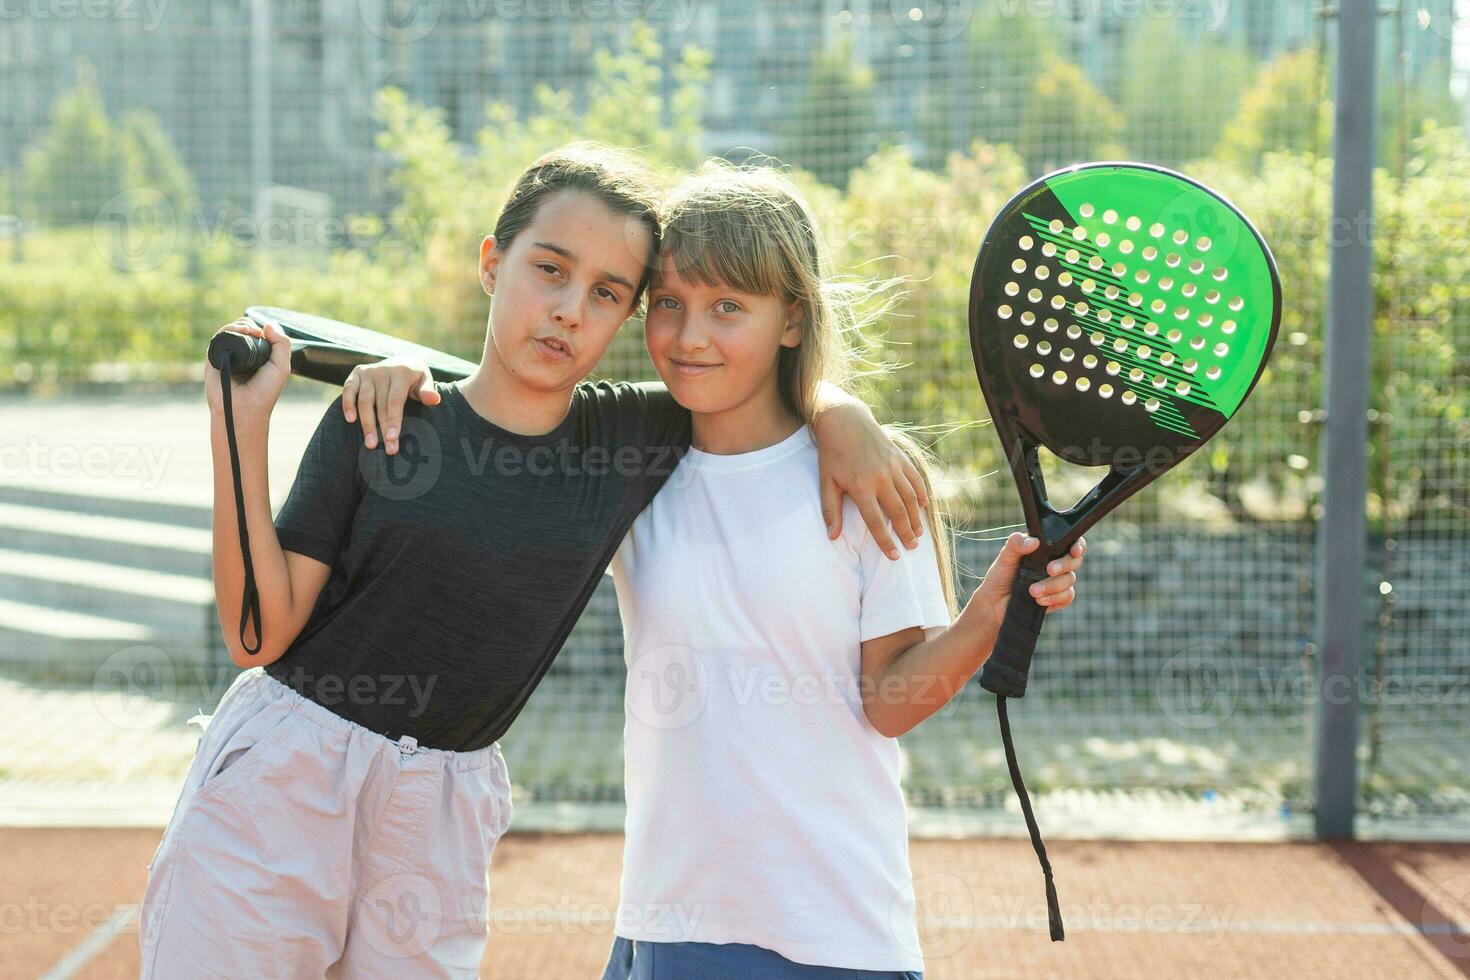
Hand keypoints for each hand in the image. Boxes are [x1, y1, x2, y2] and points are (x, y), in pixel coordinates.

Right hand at [204, 315, 290, 422]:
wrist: (244, 409)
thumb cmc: (264, 392)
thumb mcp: (281, 367)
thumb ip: (282, 344)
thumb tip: (268, 325)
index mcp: (257, 358)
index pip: (257, 335)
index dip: (261, 329)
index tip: (266, 333)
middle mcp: (241, 356)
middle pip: (243, 330)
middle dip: (251, 325)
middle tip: (257, 333)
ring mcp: (227, 356)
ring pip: (231, 331)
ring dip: (240, 325)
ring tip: (249, 331)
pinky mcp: (214, 358)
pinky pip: (219, 338)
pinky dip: (228, 330)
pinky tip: (239, 332)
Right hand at [341, 357, 438, 453]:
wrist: (401, 361)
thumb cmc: (414, 378)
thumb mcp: (424, 381)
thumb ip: (427, 391)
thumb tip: (434, 400)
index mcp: (401, 372)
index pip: (395, 400)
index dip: (393, 420)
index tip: (393, 439)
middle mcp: (382, 370)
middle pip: (380, 404)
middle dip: (382, 428)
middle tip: (387, 450)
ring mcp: (368, 372)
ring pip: (364, 401)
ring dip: (366, 423)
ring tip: (370, 444)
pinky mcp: (356, 374)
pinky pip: (348, 390)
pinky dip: (347, 404)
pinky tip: (351, 420)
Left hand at [815, 404, 927, 559]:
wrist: (845, 421)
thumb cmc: (832, 454)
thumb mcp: (826, 482)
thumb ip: (830, 510)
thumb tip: (832, 537)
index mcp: (861, 487)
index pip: (875, 522)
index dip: (885, 541)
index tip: (894, 555)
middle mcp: (880, 479)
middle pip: (898, 512)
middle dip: (906, 532)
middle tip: (912, 547)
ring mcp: (893, 467)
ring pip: (910, 497)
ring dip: (916, 517)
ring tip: (918, 533)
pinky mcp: (900, 458)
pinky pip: (915, 479)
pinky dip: (921, 493)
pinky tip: (924, 506)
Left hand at [964, 533, 1085, 635]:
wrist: (994, 604)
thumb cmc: (1000, 577)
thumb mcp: (1004, 557)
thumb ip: (1015, 544)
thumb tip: (1034, 541)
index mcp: (1045, 549)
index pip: (1069, 542)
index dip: (1078, 545)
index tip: (1073, 551)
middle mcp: (1054, 563)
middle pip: (1074, 561)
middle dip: (1064, 565)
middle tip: (1049, 570)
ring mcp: (1057, 581)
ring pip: (1069, 580)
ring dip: (1053, 586)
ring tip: (1032, 591)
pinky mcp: (1056, 598)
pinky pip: (1067, 597)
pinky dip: (1055, 598)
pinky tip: (1040, 600)